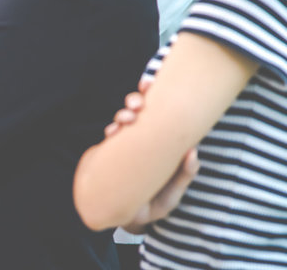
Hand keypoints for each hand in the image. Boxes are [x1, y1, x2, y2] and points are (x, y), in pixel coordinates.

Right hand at [102, 78, 198, 232]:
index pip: (159, 112)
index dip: (153, 94)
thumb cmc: (151, 205)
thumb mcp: (171, 195)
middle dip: (135, 100)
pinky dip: (112, 130)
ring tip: (126, 119)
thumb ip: (184, 175)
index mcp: (160, 141)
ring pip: (123, 118)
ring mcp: (125, 144)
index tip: (149, 84)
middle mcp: (142, 139)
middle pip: (138, 109)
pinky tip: (113, 133)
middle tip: (137, 105)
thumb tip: (193, 152)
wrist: (124, 218)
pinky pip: (111, 134)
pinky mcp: (109, 152)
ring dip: (123, 114)